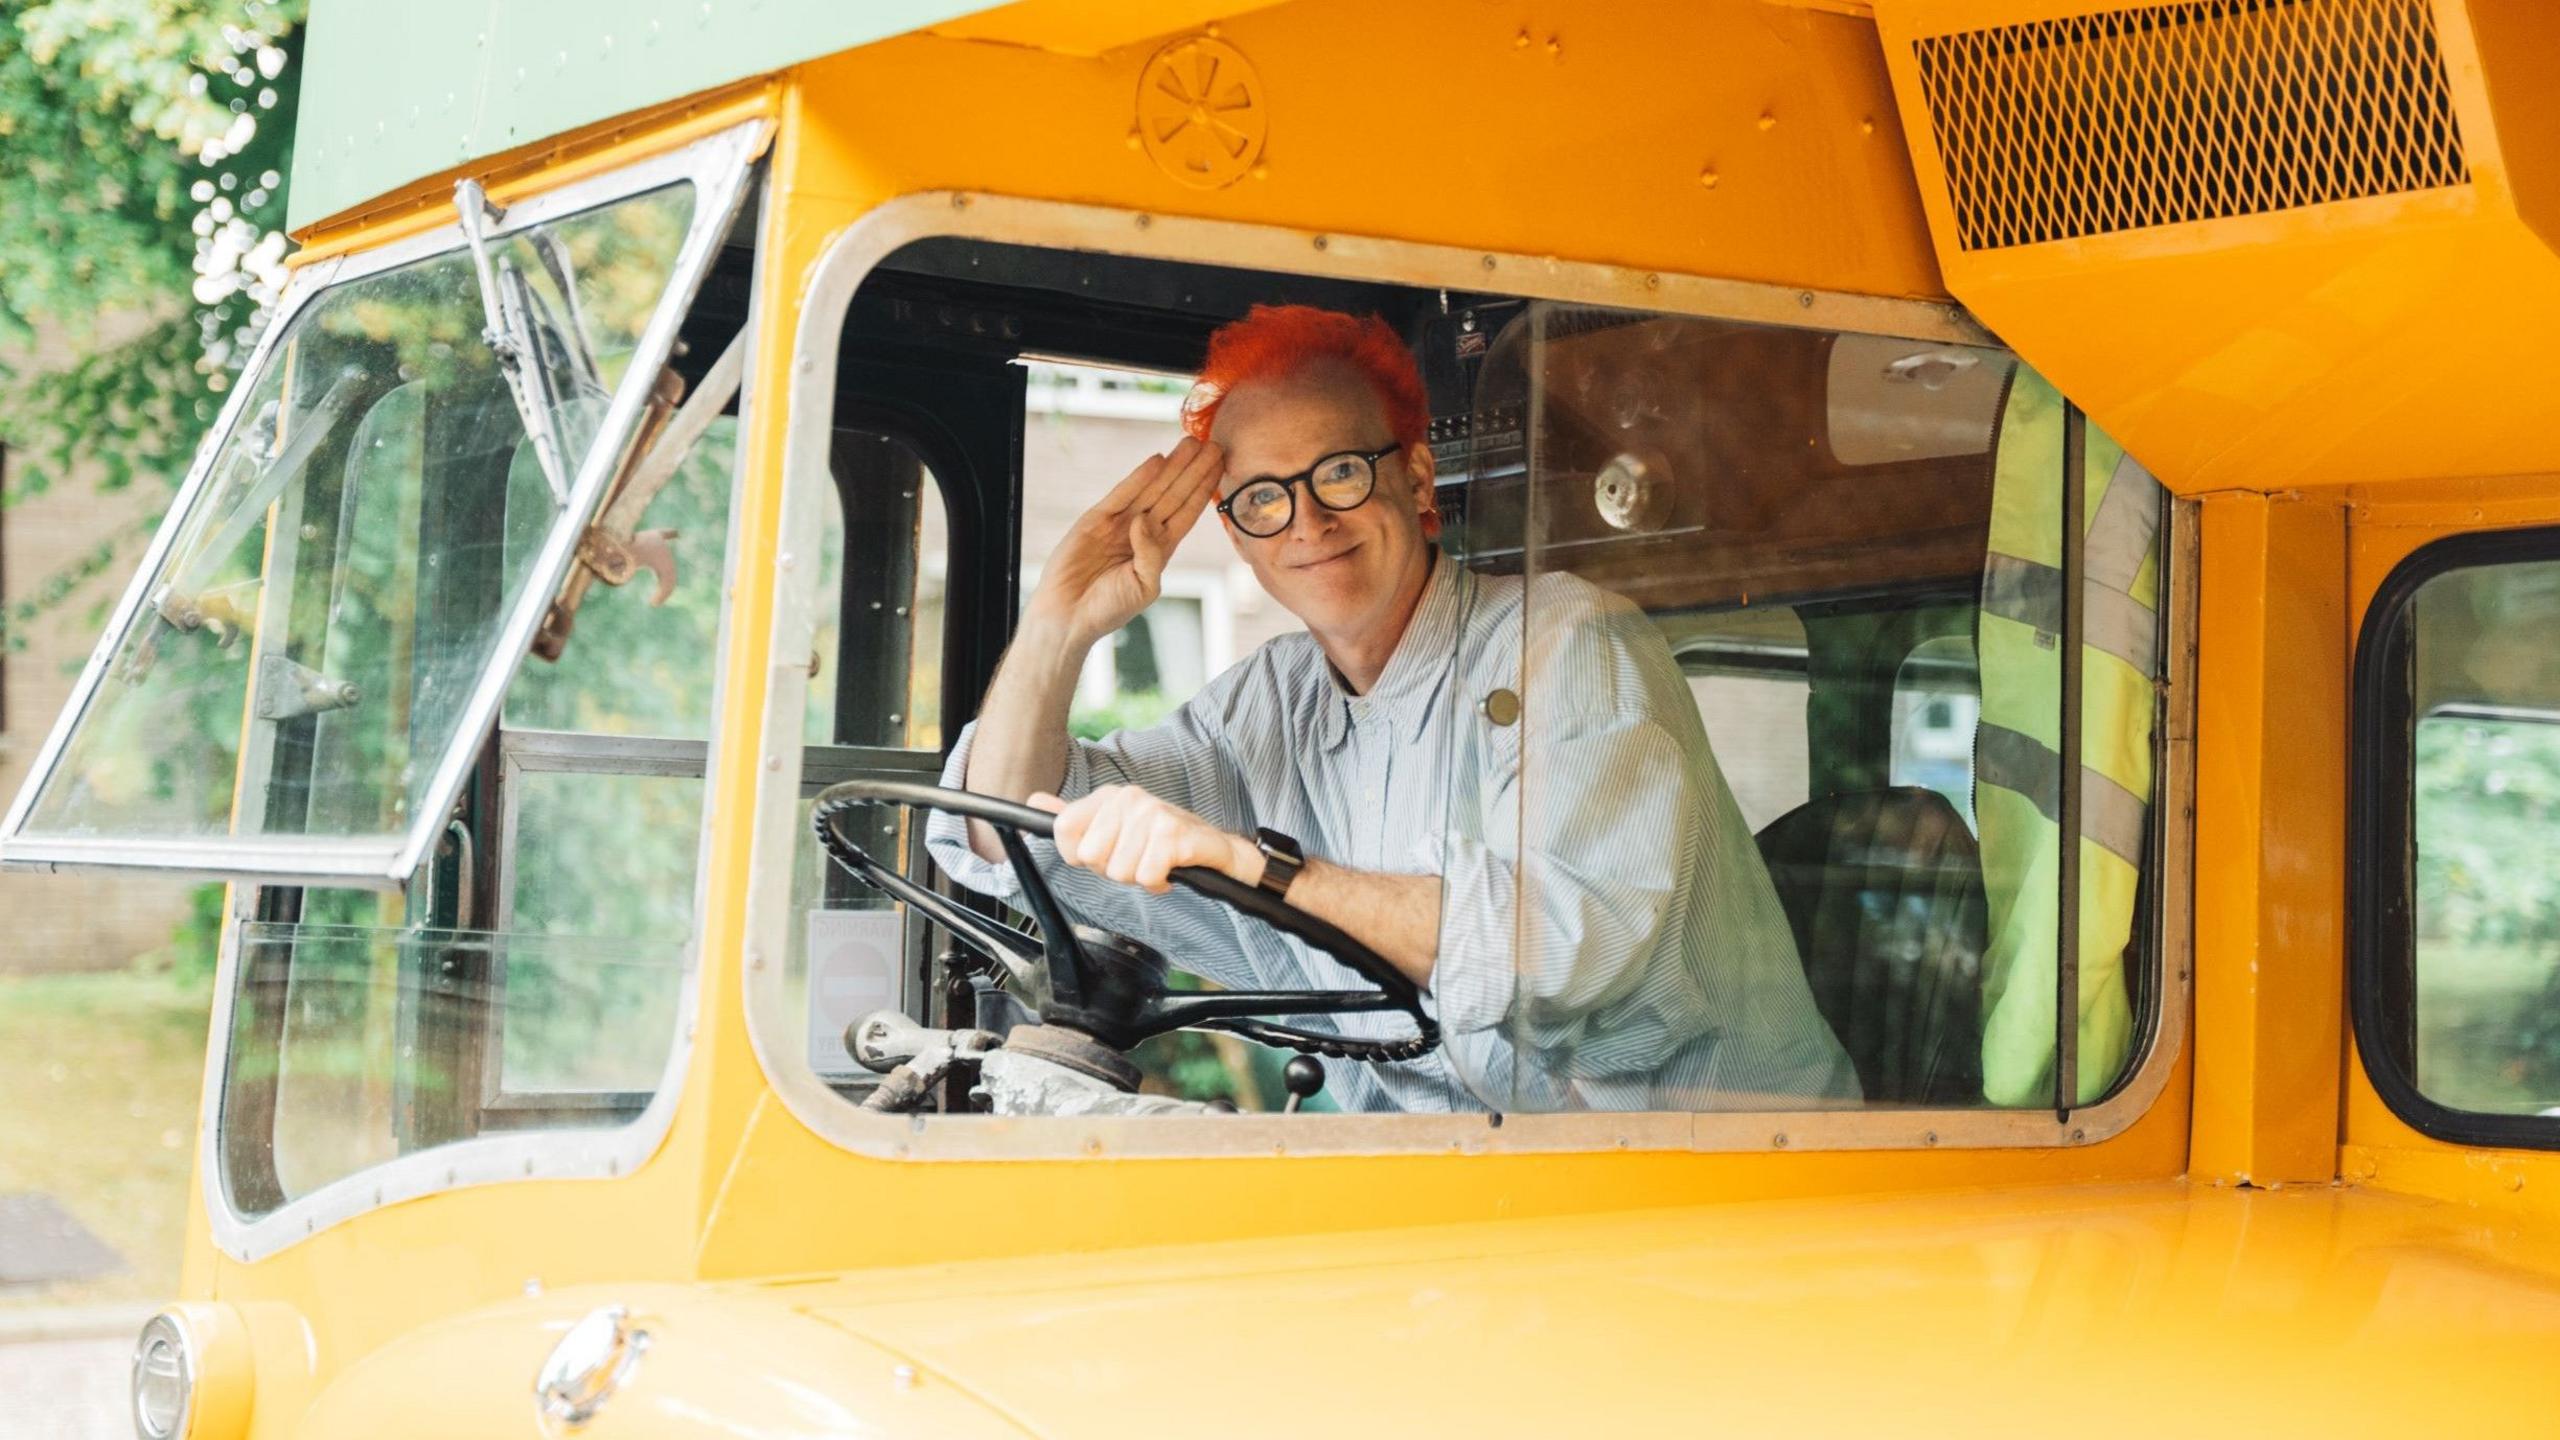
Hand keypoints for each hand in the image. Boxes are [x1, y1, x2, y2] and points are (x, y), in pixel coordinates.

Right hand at [1023, 437, 1223, 650]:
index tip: (1221, 465)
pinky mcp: (1095, 519)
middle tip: (1214, 443)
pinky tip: (1156, 461)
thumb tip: (1145, 520)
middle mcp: (1142, 531)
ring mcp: (1119, 523)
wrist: (1068, 617)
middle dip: (1193, 470)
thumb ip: (1152, 554)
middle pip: (1174, 494)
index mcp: (1159, 549)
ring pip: (1151, 489)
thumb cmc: (1108, 608)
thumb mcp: (1144, 585)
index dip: (1203, 488)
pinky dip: (1138, 478)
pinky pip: (1121, 495)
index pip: (1187, 512)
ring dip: (1172, 466)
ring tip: (1191, 443)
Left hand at [1030, 785, 1262, 894]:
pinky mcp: (1173, 834)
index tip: (1104, 854)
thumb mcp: (1112, 828)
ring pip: (1119, 871)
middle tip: (1136, 859)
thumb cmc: (1158, 842)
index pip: (1063, 829)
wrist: (1213, 849)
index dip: (1079, 855)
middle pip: (1089, 856)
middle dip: (1112, 870)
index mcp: (1108, 796)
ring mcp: (1151, 813)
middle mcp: (1128, 798)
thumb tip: (1034, 801)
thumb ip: (1073, 817)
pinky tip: (1169, 870)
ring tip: (1155, 863)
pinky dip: (1158, 883)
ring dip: (1138, 878)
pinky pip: (1147, 876)